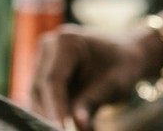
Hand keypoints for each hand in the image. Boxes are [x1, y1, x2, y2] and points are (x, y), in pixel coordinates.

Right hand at [30, 24, 155, 130]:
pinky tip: (60, 125)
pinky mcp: (42, 72)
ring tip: (63, 129)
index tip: (59, 129)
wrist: (125, 55)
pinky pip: (41, 96)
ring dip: (48, 114)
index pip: (53, 80)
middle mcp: (49, 46)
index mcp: (67, 42)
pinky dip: (50, 111)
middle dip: (49, 114)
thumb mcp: (114, 84)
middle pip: (40, 88)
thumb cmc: (122, 66)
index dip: (54, 108)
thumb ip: (92, 103)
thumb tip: (79, 125)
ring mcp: (43, 58)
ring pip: (37, 95)